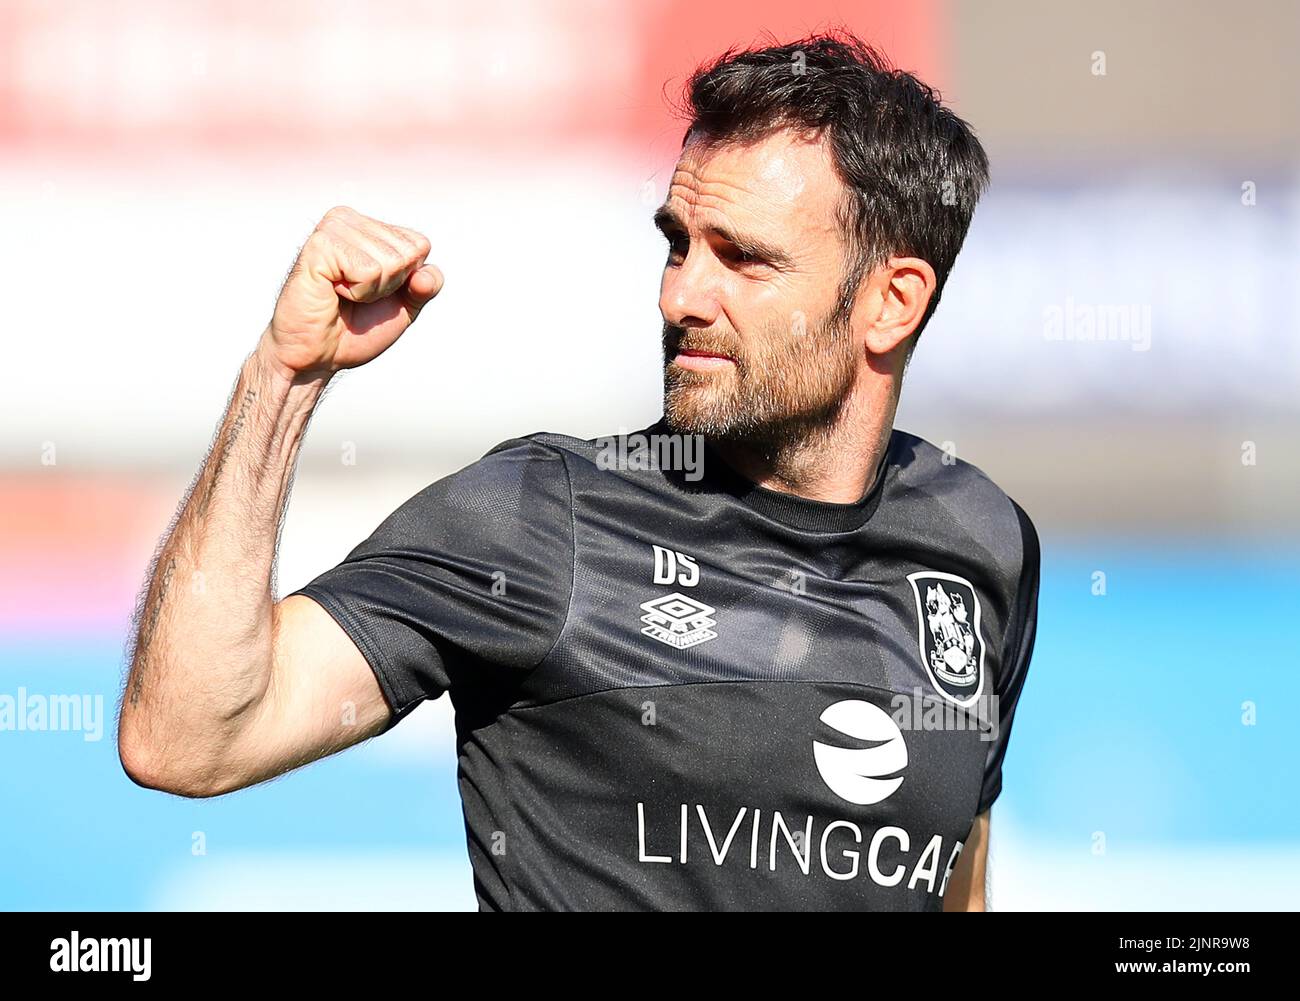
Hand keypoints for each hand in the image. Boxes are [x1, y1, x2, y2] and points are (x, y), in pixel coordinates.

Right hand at [261, 205, 443, 380]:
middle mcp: (349, 220)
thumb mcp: (405, 307)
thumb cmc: (354, 329)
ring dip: (370, 291)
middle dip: (388, 287)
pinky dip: (357, 292)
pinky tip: (332, 292)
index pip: (420, 245)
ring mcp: (333, 228)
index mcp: (369, 227)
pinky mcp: (320, 244)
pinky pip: (368, 271)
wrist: (317, 355)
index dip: (406, 281)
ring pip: (390, 262)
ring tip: (342, 295)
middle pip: (408, 253)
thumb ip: (426, 286)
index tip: (374, 292)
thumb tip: (425, 276)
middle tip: (356, 298)